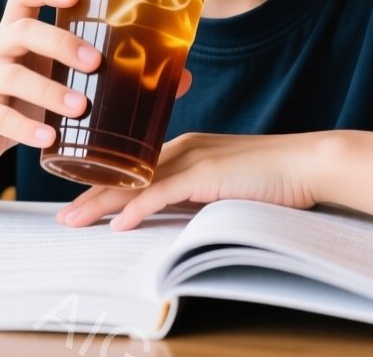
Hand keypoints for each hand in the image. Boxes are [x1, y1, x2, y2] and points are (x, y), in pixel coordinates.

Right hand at [0, 0, 96, 172]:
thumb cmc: (13, 102)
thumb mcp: (37, 76)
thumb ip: (67, 69)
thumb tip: (134, 71)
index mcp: (9, 35)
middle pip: (21, 31)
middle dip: (61, 43)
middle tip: (94, 63)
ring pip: (11, 76)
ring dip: (49, 91)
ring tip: (79, 108)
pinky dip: (26, 128)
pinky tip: (49, 137)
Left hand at [56, 132, 321, 230]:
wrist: (309, 163)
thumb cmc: (276, 176)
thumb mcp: (230, 182)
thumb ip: (204, 190)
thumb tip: (180, 213)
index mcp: (189, 148)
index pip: (136, 168)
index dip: (107, 183)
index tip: (82, 200)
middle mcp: (185, 148)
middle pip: (127, 173)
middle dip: (92, 194)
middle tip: (63, 215)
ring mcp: (194, 158)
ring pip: (136, 183)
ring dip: (101, 203)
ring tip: (73, 220)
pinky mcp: (207, 174)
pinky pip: (162, 193)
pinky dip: (137, 208)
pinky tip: (118, 224)